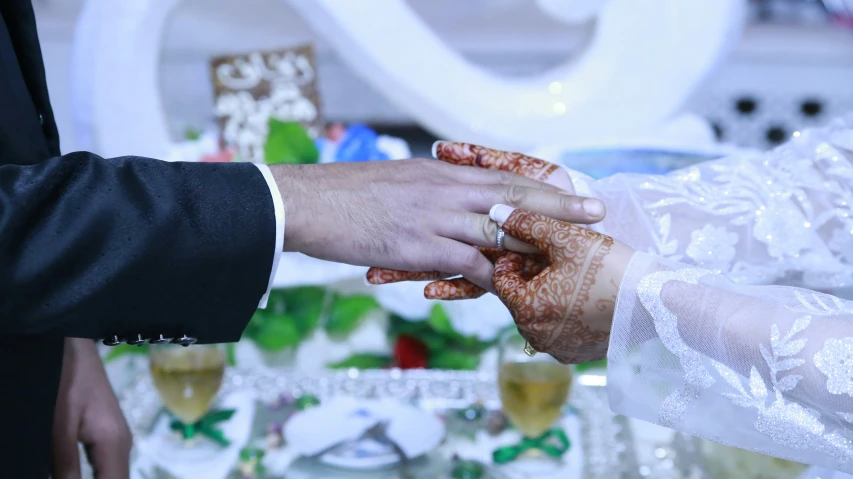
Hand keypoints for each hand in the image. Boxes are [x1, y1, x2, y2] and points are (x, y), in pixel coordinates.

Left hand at [52, 338, 130, 478]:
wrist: (71, 343)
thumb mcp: (59, 427)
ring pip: (109, 475)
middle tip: (64, 476)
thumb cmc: (66, 380)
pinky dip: (92, 477)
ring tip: (67, 476)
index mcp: (115, 445)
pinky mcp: (103, 432)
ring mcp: (114, 438)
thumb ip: (64, 466)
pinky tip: (75, 476)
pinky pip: (102, 466)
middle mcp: (121, 444)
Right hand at [366, 143, 596, 298]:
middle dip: (558, 205)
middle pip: (512, 197)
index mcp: (440, 172)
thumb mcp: (397, 180)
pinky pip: (464, 263)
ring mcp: (433, 218)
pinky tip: (504, 286)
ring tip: (566, 253)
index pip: (502, 176)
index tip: (574, 187)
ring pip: (496, 230)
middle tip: (595, 213)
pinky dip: (486, 275)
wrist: (306, 203)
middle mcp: (444, 190)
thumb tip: (454, 201)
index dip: (541, 183)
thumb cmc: (347, 193)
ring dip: (532, 242)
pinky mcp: (417, 247)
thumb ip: (431, 190)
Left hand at [491, 205, 633, 363]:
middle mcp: (535, 336)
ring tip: (571, 273)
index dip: (515, 256)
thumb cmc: (609, 267)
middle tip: (555, 255)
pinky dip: (563, 312)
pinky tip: (582, 294)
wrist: (654, 301)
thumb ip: (526, 223)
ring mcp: (556, 348)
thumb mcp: (565, 237)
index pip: (501, 278)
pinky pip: (557, 329)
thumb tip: (494, 212)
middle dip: (531, 275)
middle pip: (518, 296)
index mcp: (525, 310)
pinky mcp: (576, 354)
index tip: (537, 244)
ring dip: (546, 292)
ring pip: (538, 313)